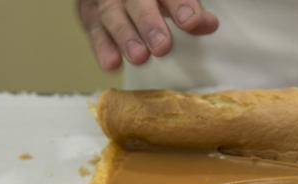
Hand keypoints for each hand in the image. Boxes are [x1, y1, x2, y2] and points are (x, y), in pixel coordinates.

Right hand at [77, 0, 218, 70]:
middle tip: (162, 46)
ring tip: (139, 57)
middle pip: (136, 0)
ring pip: (111, 14)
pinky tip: (112, 63)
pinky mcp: (88, 15)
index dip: (179, 3)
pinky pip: (94, 30)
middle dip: (148, 22)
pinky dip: (102, 47)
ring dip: (125, 36)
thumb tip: (209, 24)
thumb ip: (189, 10)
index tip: (190, 21)